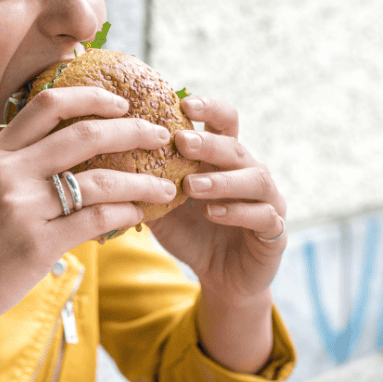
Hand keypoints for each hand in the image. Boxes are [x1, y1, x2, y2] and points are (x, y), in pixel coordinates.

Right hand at [0, 86, 177, 341]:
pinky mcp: (35, 245)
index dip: (91, 96)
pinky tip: (140, 215)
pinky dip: (126, 213)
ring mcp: (20, 208)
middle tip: (160, 136)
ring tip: (166, 186)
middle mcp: (6, 172)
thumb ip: (17, 165)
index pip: (47, 104)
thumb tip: (69, 147)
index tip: (120, 102)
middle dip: (132, 130)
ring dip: (142, 181)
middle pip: (83, 134)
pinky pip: (96, 220)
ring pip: (99, 180)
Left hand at [145, 96, 286, 302]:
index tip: (184, 103)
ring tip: (191, 186)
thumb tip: (107, 155)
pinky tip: (212, 212)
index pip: (224, 122)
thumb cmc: (191, 233)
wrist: (220, 278)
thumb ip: (147, 181)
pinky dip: (237, 212)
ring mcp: (268, 200)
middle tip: (181, 140)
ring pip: (255, 179)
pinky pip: (263, 216)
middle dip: (209, 142)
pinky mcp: (274, 231)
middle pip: (236, 147)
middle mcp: (250, 173)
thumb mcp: (162, 205)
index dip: (209, 108)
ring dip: (221, 179)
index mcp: (224, 159)